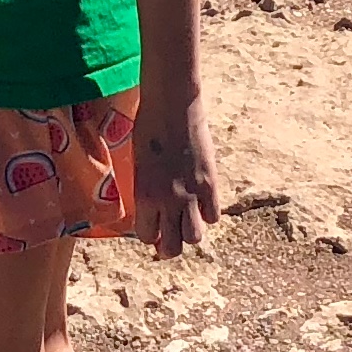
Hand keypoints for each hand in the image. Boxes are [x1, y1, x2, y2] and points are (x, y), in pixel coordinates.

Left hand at [131, 78, 220, 258]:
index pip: (146, 236)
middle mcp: (167, 201)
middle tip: (168, 237)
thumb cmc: (147, 127)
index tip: (151, 228)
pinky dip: (208, 213)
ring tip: (186, 220)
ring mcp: (191, 194)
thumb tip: (153, 207)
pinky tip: (202, 202)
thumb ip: (146, 188)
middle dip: (168, 247)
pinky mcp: (210, 183)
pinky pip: (213, 215)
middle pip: (171, 247)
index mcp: (143, 195)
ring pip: (195, 237)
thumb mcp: (138, 163)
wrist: (172, 104)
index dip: (149, 234)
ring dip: (190, 232)